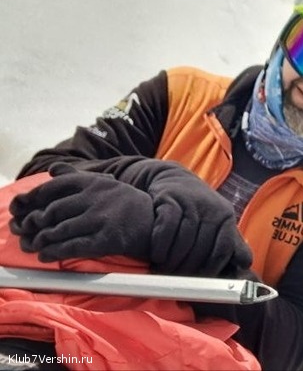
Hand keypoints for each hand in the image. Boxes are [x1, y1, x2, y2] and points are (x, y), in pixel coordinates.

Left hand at [9, 163, 154, 262]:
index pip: (55, 187)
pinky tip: (46, 255)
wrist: (156, 223)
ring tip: (34, 244)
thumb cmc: (126, 204)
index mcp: (94, 182)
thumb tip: (53, 169)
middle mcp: (96, 198)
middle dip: (35, 223)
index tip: (23, 207)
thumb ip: (77, 176)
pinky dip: (55, 252)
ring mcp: (101, 219)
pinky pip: (73, 247)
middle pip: (54, 211)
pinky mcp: (107, 239)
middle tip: (26, 230)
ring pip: (60, 230)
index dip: (34, 198)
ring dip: (42, 240)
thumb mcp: (105, 183)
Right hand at [146, 167, 252, 276]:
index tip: (200, 284)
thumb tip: (245, 265)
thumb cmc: (198, 208)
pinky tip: (156, 256)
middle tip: (176, 282)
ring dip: (172, 261)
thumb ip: (230, 243)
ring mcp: (191, 202)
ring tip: (163, 273)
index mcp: (226, 217)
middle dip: (188, 270)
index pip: (223, 249)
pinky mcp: (170, 198)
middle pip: (201, 248)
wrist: (174, 178)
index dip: (212, 269)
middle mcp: (212, 208)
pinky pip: (166, 228)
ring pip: (183, 240)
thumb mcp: (218, 222)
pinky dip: (160, 246)